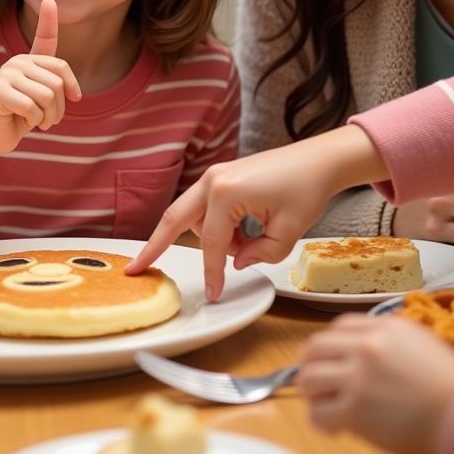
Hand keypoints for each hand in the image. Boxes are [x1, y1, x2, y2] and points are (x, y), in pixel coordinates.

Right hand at [0, 0, 81, 155]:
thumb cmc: (18, 117)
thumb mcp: (40, 101)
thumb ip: (54, 91)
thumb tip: (73, 92)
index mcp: (28, 62)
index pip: (44, 38)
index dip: (48, 20)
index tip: (49, 0)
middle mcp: (17, 62)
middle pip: (58, 81)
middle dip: (60, 108)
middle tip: (48, 120)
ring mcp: (6, 74)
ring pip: (48, 96)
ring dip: (48, 117)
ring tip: (37, 121)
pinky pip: (33, 108)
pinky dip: (33, 121)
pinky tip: (22, 122)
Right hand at [126, 125, 386, 300]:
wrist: (318, 160)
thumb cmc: (306, 188)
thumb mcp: (288, 232)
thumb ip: (259, 255)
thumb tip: (237, 261)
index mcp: (225, 193)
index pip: (212, 244)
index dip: (212, 273)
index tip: (213, 294)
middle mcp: (212, 180)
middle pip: (174, 219)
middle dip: (154, 245)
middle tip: (136, 268)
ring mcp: (214, 176)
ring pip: (192, 216)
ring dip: (207, 238)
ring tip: (243, 247)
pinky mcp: (221, 177)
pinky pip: (205, 208)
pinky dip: (214, 227)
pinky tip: (239, 236)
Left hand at [297, 314, 453, 453]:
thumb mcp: (424, 345)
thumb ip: (391, 342)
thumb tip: (366, 350)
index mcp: (384, 328)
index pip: (339, 327)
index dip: (330, 346)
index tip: (330, 360)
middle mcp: (366, 347)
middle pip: (315, 348)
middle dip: (310, 365)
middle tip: (317, 383)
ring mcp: (358, 377)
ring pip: (308, 378)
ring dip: (312, 394)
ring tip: (324, 406)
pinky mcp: (355, 410)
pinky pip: (318, 414)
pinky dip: (319, 422)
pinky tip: (334, 428)